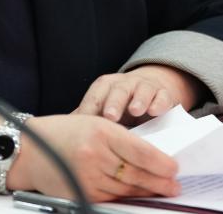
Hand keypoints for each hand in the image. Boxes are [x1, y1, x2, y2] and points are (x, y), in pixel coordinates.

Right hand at [8, 113, 180, 201]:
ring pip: (124, 187)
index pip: (139, 150)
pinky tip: (136, 195)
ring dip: (145, 191)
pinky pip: (109, 197)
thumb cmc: (63, 132)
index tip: (174, 167)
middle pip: (135, 173)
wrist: (28, 148)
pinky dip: (125, 197)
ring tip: (161, 191)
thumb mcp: (93, 122)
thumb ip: (119, 138)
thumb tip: (151, 155)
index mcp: (101, 130)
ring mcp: (86, 175)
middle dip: (159, 182)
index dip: (160, 162)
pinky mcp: (80, 192)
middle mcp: (94, 154)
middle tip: (174, 185)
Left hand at [74, 65, 202, 125]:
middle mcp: (124, 84)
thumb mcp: (102, 108)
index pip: (95, 96)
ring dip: (138, 100)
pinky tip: (156, 111)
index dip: (90, 109)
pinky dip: (159, 103)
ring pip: (141, 90)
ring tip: (135, 111)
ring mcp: (145, 87)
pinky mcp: (163, 93)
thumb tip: (58, 137)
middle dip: (113, 103)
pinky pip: (162, 96)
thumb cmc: (120, 103)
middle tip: (110, 116)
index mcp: (105, 87)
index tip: (85, 123)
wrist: (150, 87)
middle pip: (117, 91)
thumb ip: (86, 119)